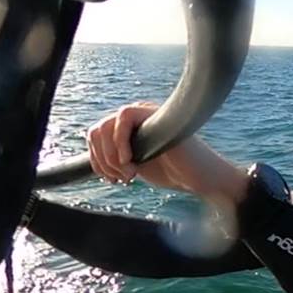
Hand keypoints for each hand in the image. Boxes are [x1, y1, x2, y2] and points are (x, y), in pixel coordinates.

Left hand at [91, 103, 236, 198]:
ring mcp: (143, 113)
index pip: (95, 136)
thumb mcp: (135, 165)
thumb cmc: (172, 172)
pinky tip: (130, 161)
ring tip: (130, 174)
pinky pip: (123, 117)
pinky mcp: (154, 114)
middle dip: (103, 161)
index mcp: (127, 129)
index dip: (96, 160)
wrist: (200, 177)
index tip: (111, 179)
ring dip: (111, 157)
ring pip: (104, 126)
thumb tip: (93, 159)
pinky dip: (119, 142)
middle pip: (96, 131)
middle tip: (122, 178)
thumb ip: (116, 157)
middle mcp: (133, 118)